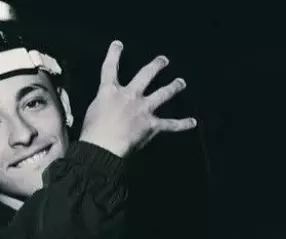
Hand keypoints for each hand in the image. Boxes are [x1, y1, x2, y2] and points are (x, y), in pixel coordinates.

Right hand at [79, 40, 196, 156]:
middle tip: (164, 60)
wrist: (103, 146)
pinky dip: (182, 124)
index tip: (118, 44)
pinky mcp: (151, 124)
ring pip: (162, 94)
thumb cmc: (92, 132)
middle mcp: (129, 95)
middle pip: (145, 75)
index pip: (110, 68)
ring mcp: (143, 109)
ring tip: (181, 83)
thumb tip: (108, 108)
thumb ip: (103, 105)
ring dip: (173, 87)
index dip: (114, 55)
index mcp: (109, 91)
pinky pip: (170, 124)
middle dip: (156, 66)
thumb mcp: (92, 112)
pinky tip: (193, 122)